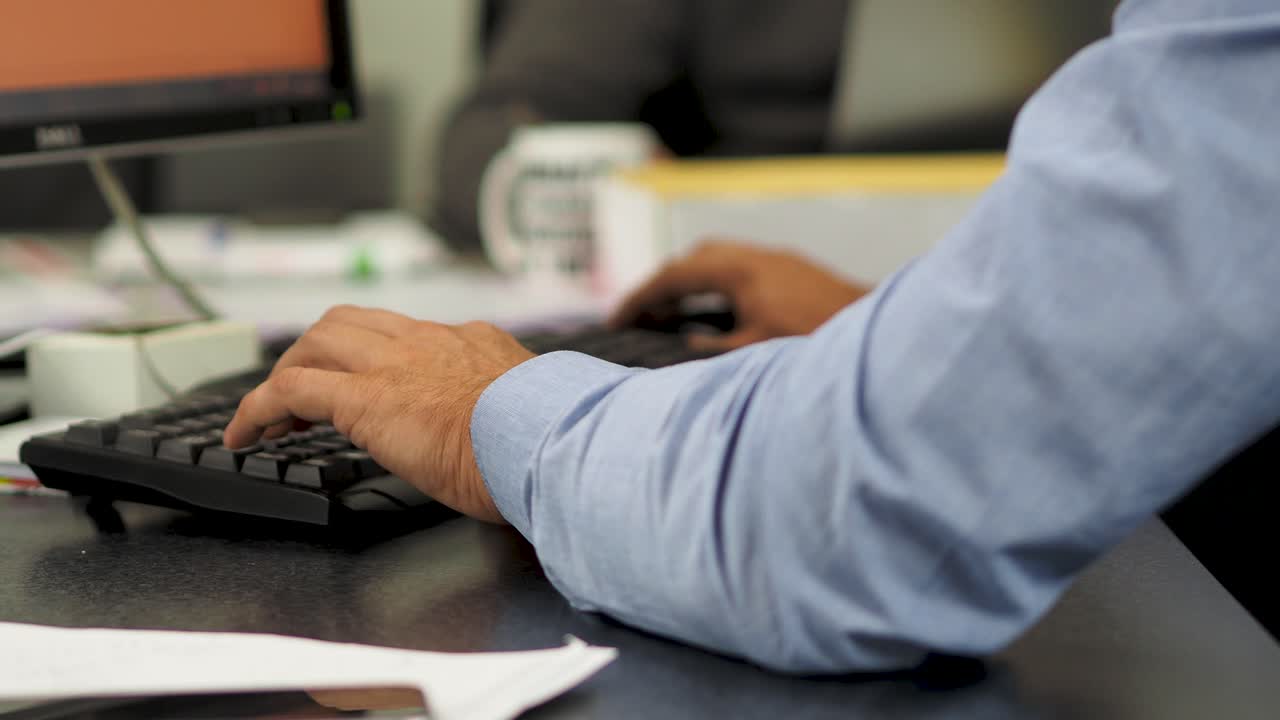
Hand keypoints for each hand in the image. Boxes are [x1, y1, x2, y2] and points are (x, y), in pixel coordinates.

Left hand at [222, 306, 535, 522]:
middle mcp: (429, 341)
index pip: (413, 335)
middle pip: (353, 323)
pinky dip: (258, 408)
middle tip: (306, 391)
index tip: (373, 382)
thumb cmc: (552, 439)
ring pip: (316, 342)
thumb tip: (516, 434)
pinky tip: (246, 436)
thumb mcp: (536, 411)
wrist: (543, 439)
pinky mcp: (363, 397)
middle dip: (321, 350)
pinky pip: (291, 389)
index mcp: (474, 343)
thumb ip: (516, 408)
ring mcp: (393, 364)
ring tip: (270, 414)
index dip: (380, 356)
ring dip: (287, 372)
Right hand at [609, 241, 871, 350]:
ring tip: (670, 317)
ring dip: (689, 285)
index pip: (674, 277)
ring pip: (717, 261)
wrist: (880, 334)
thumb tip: (683, 344)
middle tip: (639, 316)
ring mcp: (777, 262)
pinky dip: (714, 287)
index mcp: (740, 272)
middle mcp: (757, 258)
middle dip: (661, 286)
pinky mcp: (793, 272)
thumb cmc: (819, 342)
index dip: (641, 298)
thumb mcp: (754, 353)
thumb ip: (712, 348)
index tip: (616, 319)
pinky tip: (716, 315)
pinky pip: (739, 269)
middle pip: (692, 260)